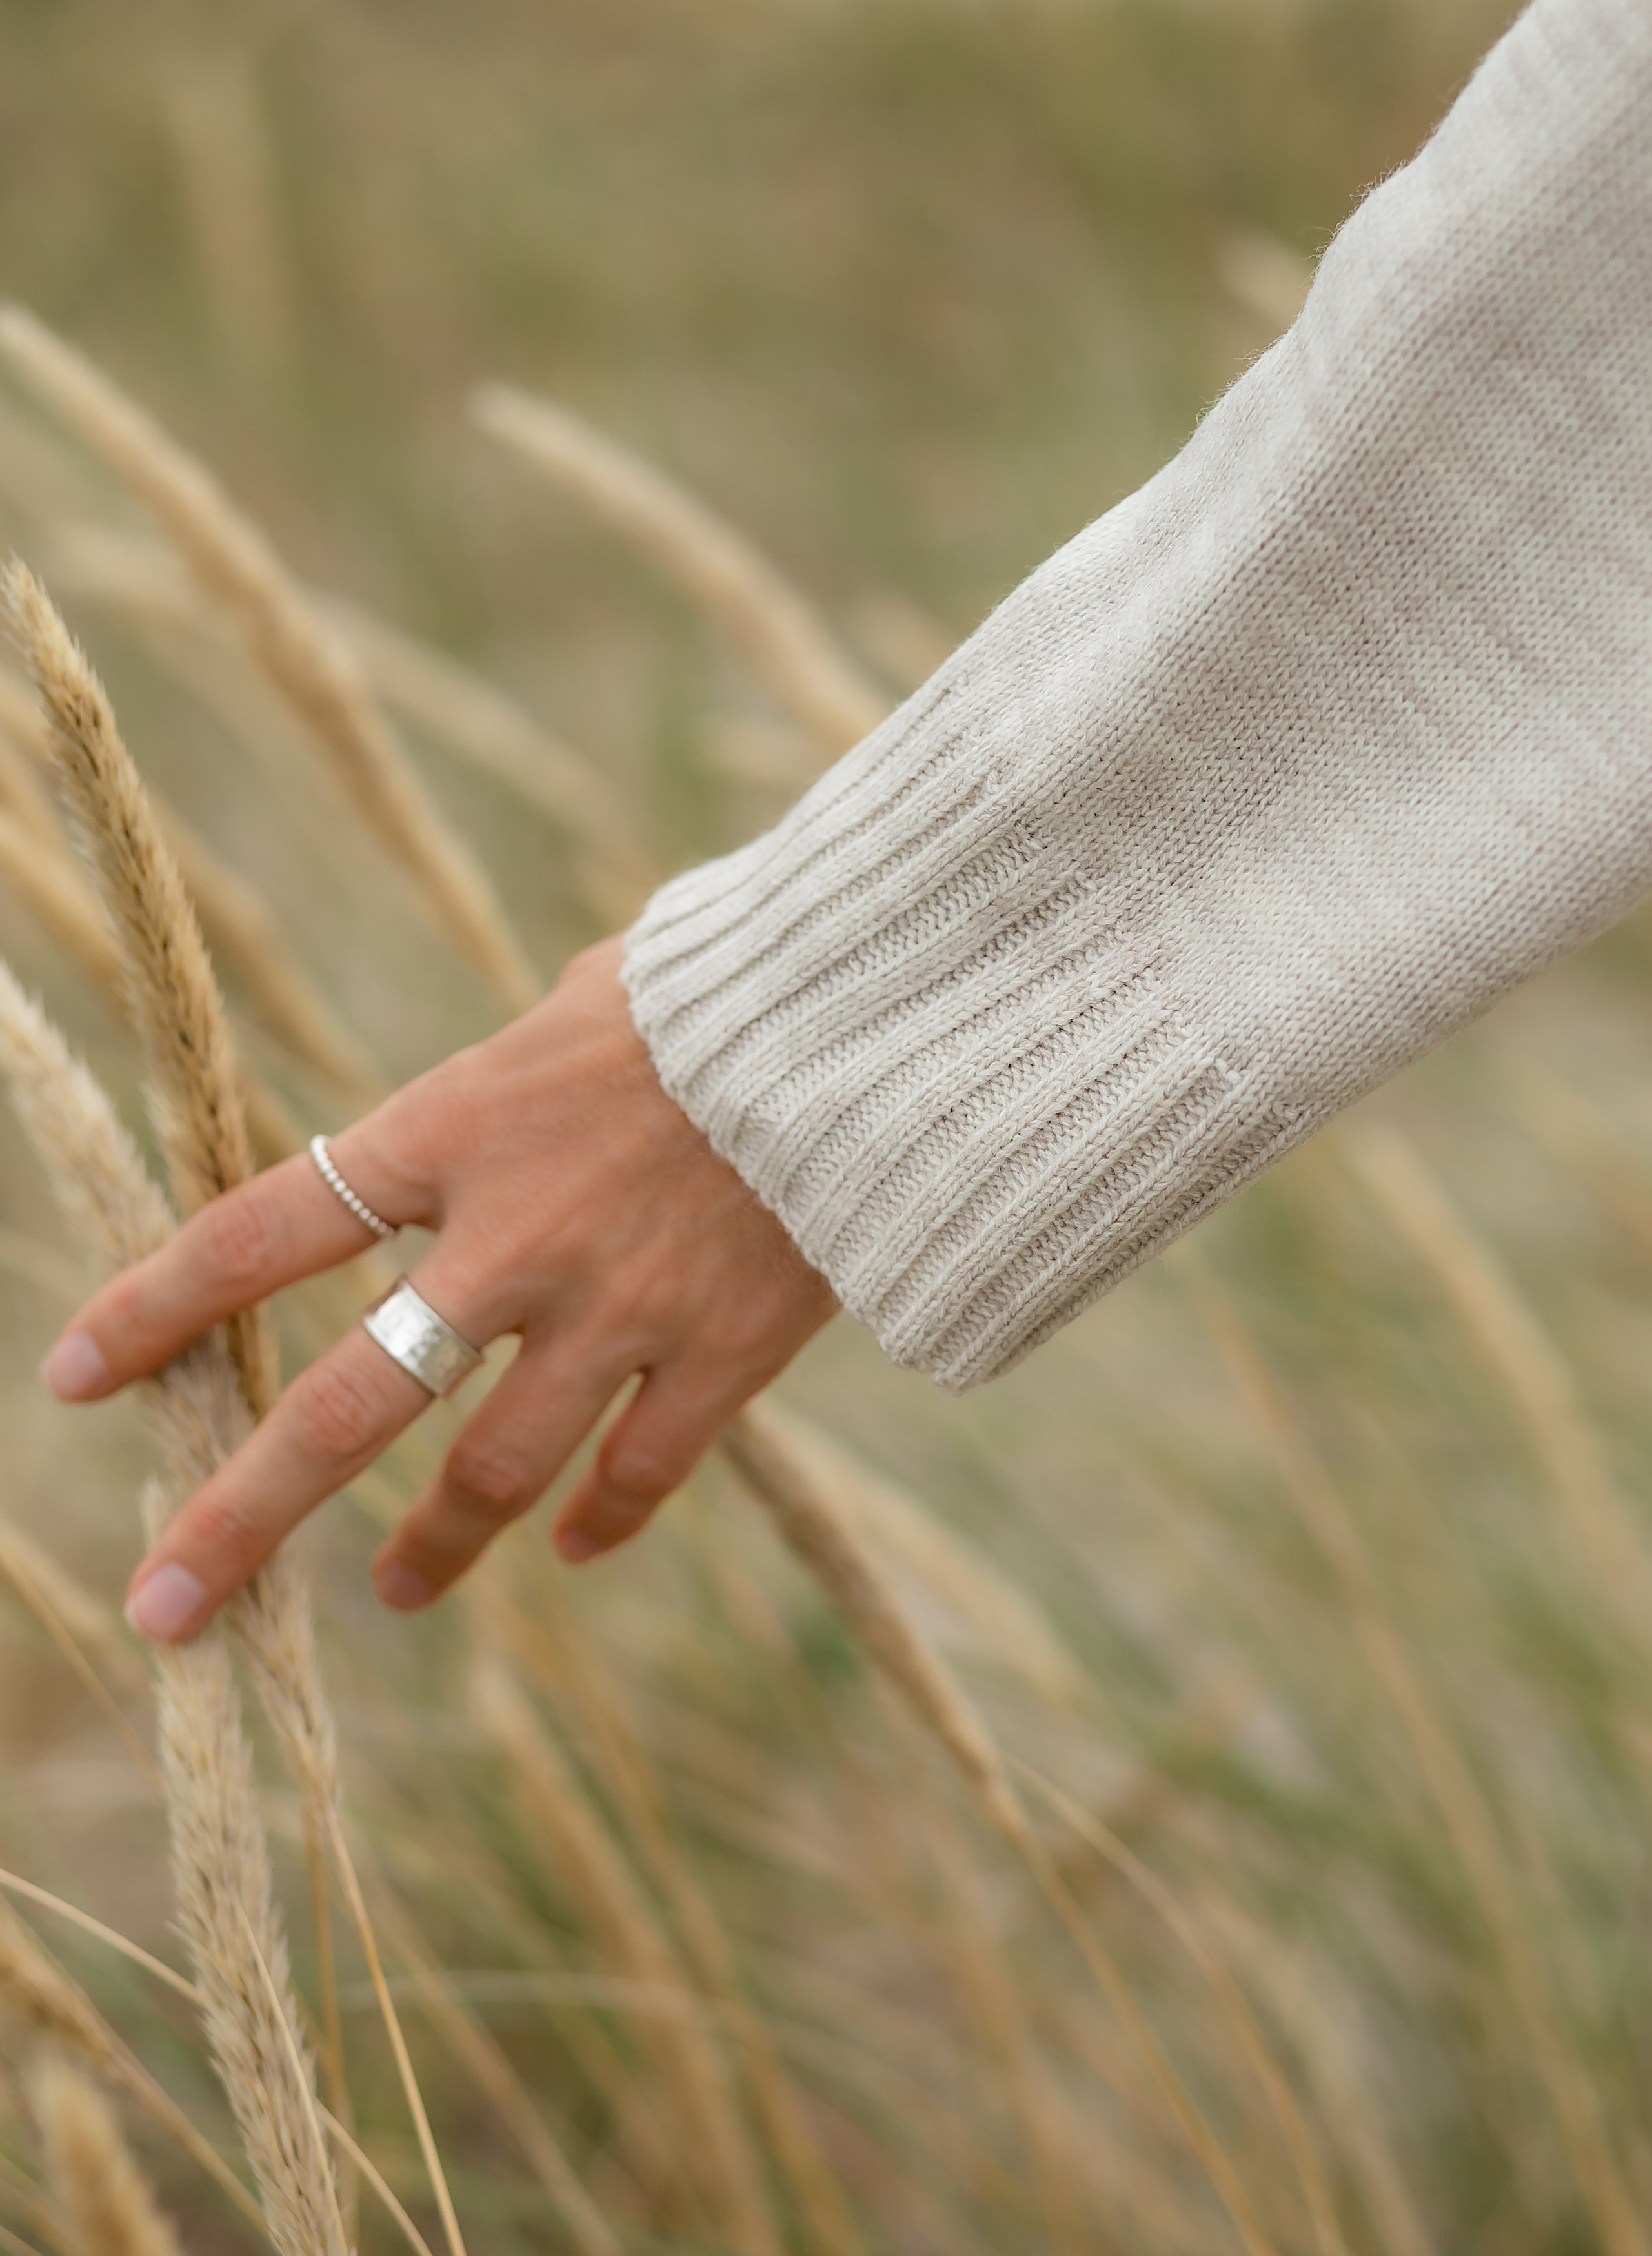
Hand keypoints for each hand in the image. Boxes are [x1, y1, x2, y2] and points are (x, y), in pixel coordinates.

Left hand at [42, 938, 836, 1640]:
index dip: (156, 1309)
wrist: (877, 1014)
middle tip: (169, 1603)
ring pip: (492, 1476)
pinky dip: (601, 1521)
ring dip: (431, 1548)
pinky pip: (641, 1476)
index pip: (263, 1232)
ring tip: (396, 1591)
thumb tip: (472, 1126)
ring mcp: (620, 1310)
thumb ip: (496, 1090)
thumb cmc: (718, 982)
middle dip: (244, 1516)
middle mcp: (515, 1238)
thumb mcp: (571, 1003)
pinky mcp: (723, 1354)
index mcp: (454, 1130)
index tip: (74, 1378)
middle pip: (345, 1407)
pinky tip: (576, 1544)